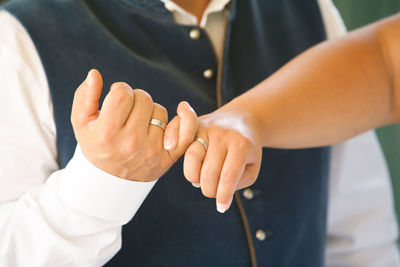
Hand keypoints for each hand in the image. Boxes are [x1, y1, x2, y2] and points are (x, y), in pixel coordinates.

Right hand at [71, 69, 196, 181]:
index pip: (123, 94)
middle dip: (135, 100)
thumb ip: (85, 96)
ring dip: (150, 111)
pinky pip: (186, 131)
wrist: (112, 179)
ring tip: (139, 124)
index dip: (119, 90)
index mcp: (108, 133)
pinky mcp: (169, 156)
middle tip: (127, 112)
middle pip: (144, 98)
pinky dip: (187, 118)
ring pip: (160, 110)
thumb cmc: (96, 144)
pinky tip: (182, 109)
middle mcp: (132, 143)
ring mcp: (153, 150)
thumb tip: (95, 74)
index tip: (116, 99)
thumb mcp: (82, 122)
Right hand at [179, 111, 262, 212]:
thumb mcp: (252, 167)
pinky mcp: (194, 126)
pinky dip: (185, 164)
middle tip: (213, 193)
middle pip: (208, 172)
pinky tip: (194, 171)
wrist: (241, 120)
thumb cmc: (246, 150)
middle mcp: (223, 135)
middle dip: (209, 190)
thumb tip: (214, 192)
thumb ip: (237, 182)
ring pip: (192, 158)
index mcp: (242, 145)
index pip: (228, 177)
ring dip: (194, 179)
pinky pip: (183, 147)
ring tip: (202, 182)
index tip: (221, 208)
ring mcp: (207, 128)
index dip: (223, 196)